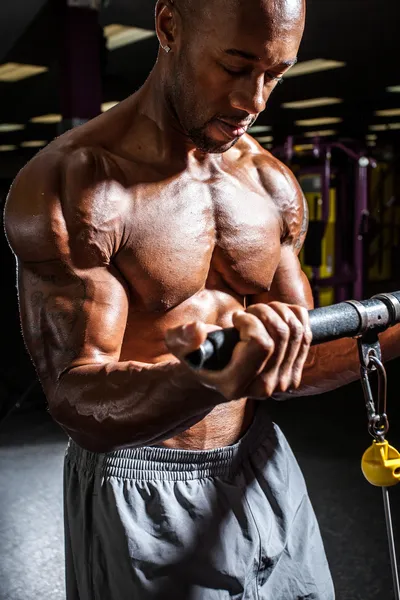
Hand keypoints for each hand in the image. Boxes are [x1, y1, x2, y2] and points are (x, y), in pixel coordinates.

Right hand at [165, 302, 311, 400]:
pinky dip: (295, 315)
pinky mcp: (294, 373)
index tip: (236, 320)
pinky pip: (307, 334)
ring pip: (296, 331)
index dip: (252, 322)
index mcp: (237, 383)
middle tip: (247, 313)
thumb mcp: (180, 345)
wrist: (215, 375)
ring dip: (278, 312)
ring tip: (259, 314)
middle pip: (282, 334)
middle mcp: (264, 387)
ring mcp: (282, 383)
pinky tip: (276, 315)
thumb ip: (184, 338)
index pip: (262, 343)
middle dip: (264, 312)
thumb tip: (199, 331)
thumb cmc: (197, 357)